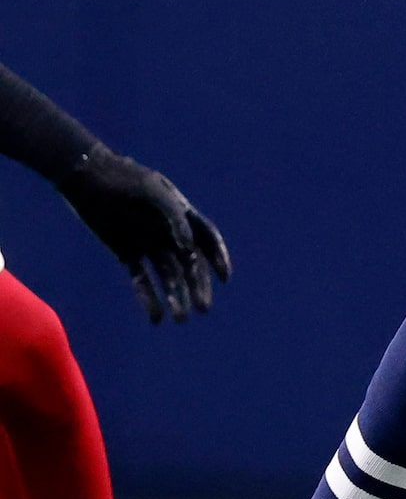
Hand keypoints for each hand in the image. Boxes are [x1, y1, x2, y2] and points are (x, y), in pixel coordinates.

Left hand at [55, 149, 231, 323]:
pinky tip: (155, 317)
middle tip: (202, 308)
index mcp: (182, 214)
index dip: (218, 258)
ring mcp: (148, 243)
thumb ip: (174, 215)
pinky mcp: (127, 253)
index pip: (207, 240)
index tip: (223, 278)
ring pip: (167, 277)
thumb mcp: (153, 190)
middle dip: (198, 287)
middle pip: (190, 265)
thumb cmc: (125, 179)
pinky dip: (148, 299)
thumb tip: (187, 247)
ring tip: (178, 319)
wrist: (88, 178)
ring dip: (174, 298)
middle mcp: (169, 232)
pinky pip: (140, 279)